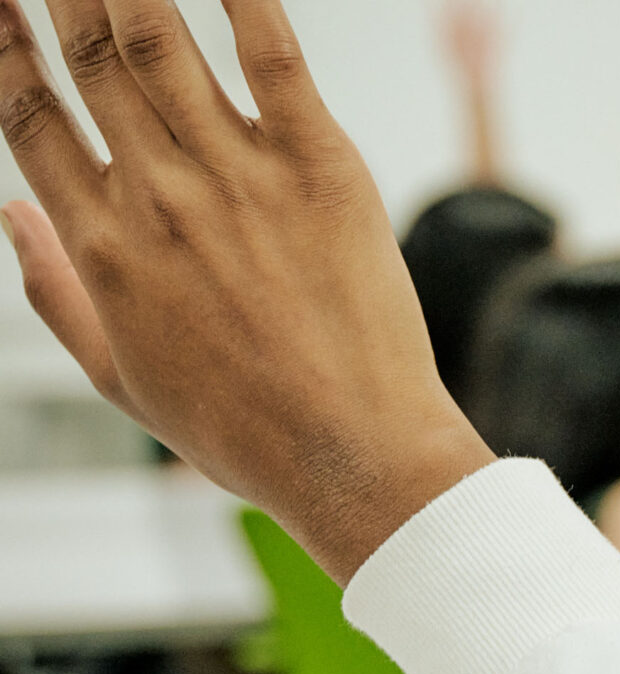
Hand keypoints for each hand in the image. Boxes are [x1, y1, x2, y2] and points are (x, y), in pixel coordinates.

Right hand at [2, 0, 493, 582]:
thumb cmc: (244, 427)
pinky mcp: (322, 168)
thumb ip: (57, 290)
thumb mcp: (122, 376)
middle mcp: (158, 200)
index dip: (2, 45)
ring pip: (163, 44)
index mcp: (102, 247)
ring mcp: (239, 178)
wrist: (354, 453)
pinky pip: (274, 60)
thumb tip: (12, 213)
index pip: (28, 118)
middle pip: (90, 60)